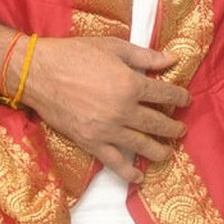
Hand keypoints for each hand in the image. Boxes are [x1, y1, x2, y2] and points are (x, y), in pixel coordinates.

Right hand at [24, 35, 190, 183]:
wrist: (37, 73)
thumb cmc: (75, 54)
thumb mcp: (113, 47)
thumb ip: (145, 55)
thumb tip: (172, 59)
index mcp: (132, 85)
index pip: (165, 95)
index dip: (179, 97)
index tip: (185, 100)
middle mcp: (124, 111)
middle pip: (158, 123)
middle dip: (173, 127)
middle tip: (180, 130)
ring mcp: (108, 130)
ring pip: (142, 146)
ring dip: (160, 151)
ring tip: (168, 152)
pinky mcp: (91, 142)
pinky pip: (115, 162)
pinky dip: (129, 172)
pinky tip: (139, 176)